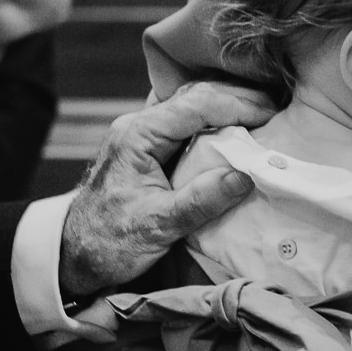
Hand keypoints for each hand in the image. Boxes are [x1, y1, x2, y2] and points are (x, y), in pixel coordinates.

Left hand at [59, 81, 275, 297]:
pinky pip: (187, 124)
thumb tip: (246, 175)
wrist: (72, 255)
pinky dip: (216, 123)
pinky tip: (237, 133)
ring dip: (228, 108)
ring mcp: (144, 135)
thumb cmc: (107, 243)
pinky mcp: (150, 149)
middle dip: (239, 99)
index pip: (195, 104)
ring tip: (266, 118)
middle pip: (195, 95)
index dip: (238, 104)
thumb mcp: (157, 227)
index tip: (273, 114)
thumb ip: (201, 200)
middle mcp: (139, 126)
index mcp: (138, 135)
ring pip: (192, 106)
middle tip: (279, 111)